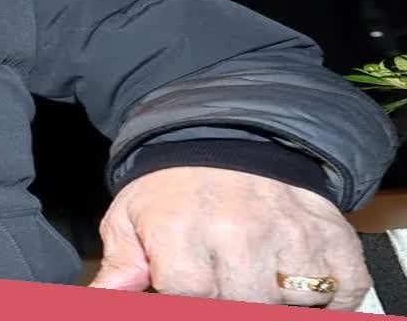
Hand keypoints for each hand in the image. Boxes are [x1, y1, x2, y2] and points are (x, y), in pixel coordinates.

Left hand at [88, 166, 370, 309]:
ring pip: (288, 304)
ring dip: (272, 296)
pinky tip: (294, 280)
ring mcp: (291, 237)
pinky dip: (325, 298)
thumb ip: (119, 268)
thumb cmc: (172, 189)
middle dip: (228, 297)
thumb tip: (98, 301)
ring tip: (251, 272)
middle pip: (241, 305)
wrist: (229, 136)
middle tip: (220, 274)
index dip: (186, 297)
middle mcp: (240, 234)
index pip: (188, 298)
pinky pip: (341, 294)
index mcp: (182, 230)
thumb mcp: (130, 220)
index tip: (186, 283)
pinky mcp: (333, 239)